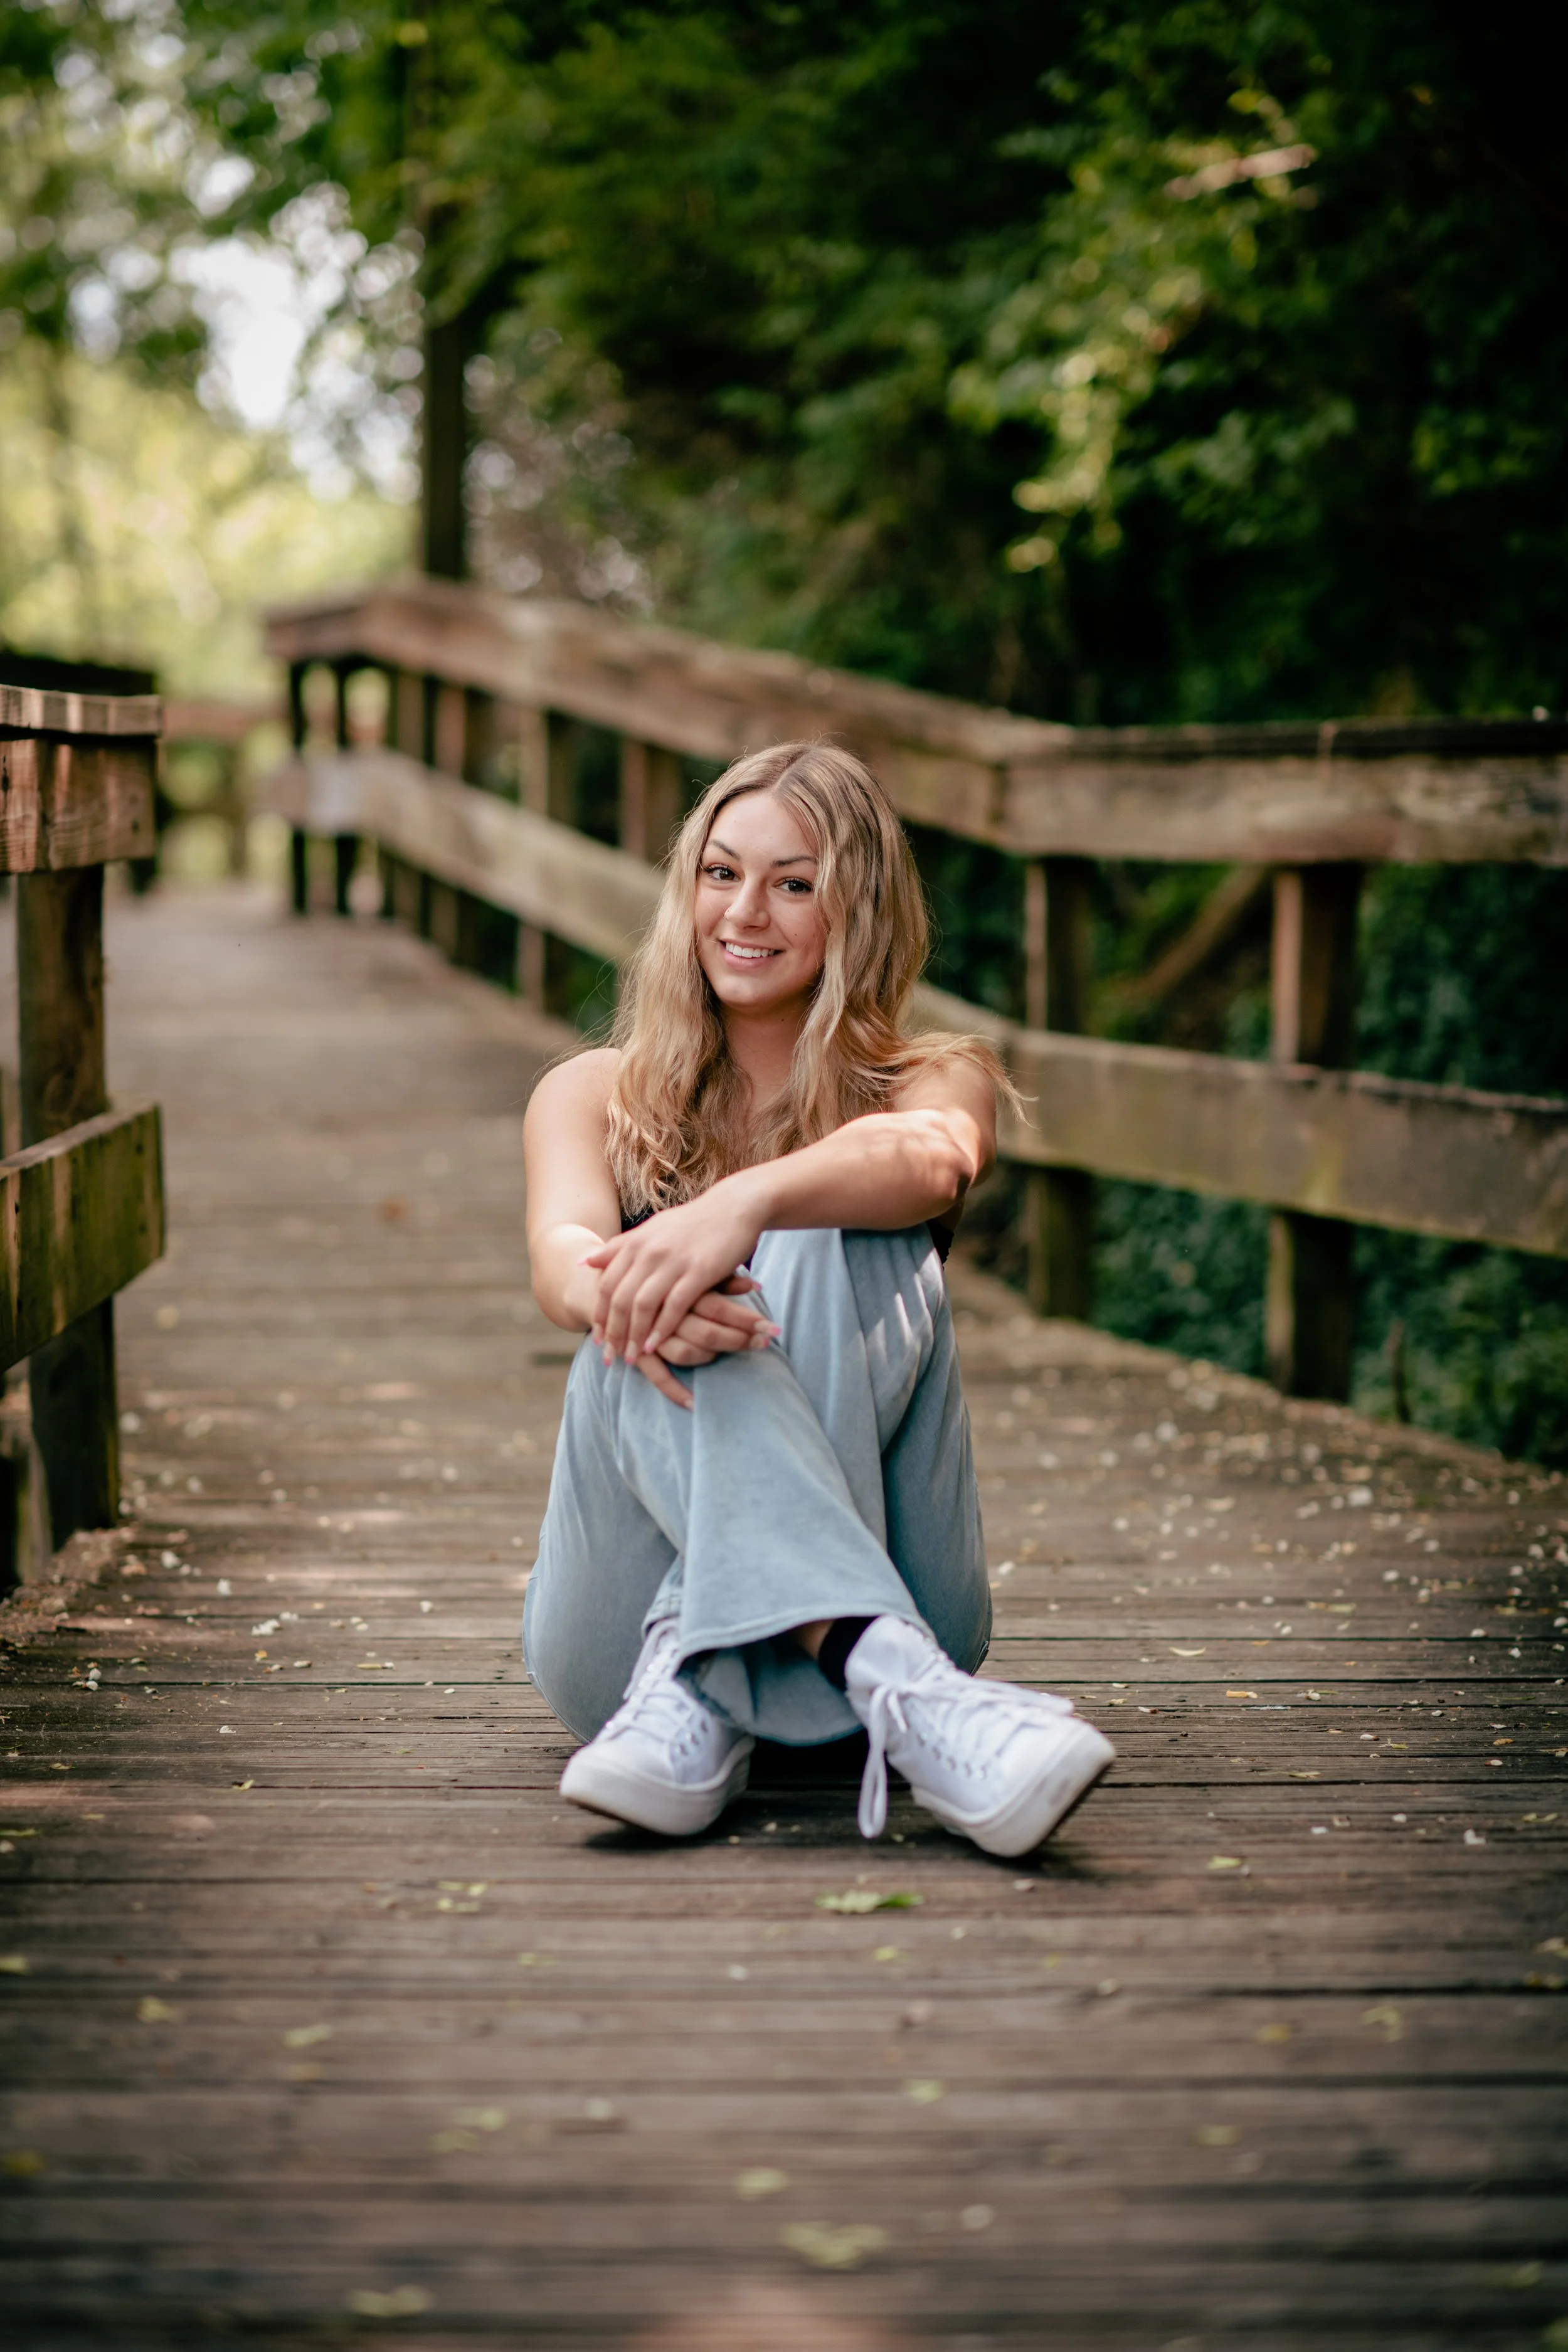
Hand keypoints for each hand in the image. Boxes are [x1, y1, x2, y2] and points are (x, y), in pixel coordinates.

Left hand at [582, 1186, 767, 1365]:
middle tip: (610, 1358)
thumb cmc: (693, 1223)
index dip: (599, 1315)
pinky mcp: (699, 1271)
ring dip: (634, 1335)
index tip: (598, 1340)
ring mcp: (673, 1261)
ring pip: (643, 1305)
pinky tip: (655, 1345)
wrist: (734, 1207)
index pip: (607, 1285)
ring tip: (631, 1357)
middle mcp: (649, 1251)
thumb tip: (585, 1261)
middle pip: (620, 1299)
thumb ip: (619, 1247)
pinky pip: (674, 1305)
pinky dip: (661, 1328)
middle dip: (613, 1332)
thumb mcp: (651, 1230)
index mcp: (635, 1243)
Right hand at [619, 1282, 773, 1409]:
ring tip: (739, 1354)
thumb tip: (756, 1284)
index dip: (746, 1319)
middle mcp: (662, 1309)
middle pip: (706, 1332)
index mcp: (675, 1284)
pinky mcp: (632, 1350)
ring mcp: (647, 1332)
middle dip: (739, 1339)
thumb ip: (721, 1278)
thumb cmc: (655, 1274)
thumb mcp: (686, 1268)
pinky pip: (656, 1375)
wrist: (598, 1279)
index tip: (773, 1327)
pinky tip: (692, 1403)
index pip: (717, 1306)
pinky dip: (674, 1390)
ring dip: (713, 1358)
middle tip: (766, 1342)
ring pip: (685, 1352)